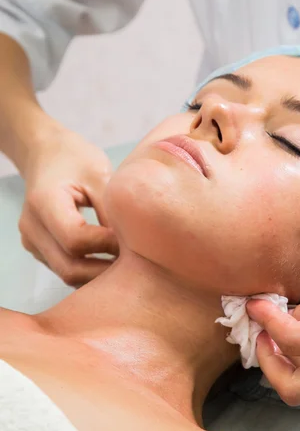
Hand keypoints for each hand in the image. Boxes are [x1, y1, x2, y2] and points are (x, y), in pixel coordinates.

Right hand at [18, 125, 118, 285]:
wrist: (47, 155)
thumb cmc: (75, 159)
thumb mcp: (99, 174)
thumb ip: (112, 209)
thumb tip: (134, 244)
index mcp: (43, 202)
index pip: (75, 239)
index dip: (106, 245)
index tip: (132, 241)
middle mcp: (32, 227)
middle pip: (69, 266)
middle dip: (105, 271)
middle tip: (137, 265)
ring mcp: (32, 242)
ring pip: (67, 273)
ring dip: (99, 275)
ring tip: (128, 266)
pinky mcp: (40, 249)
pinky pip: (65, 269)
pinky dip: (90, 270)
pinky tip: (112, 261)